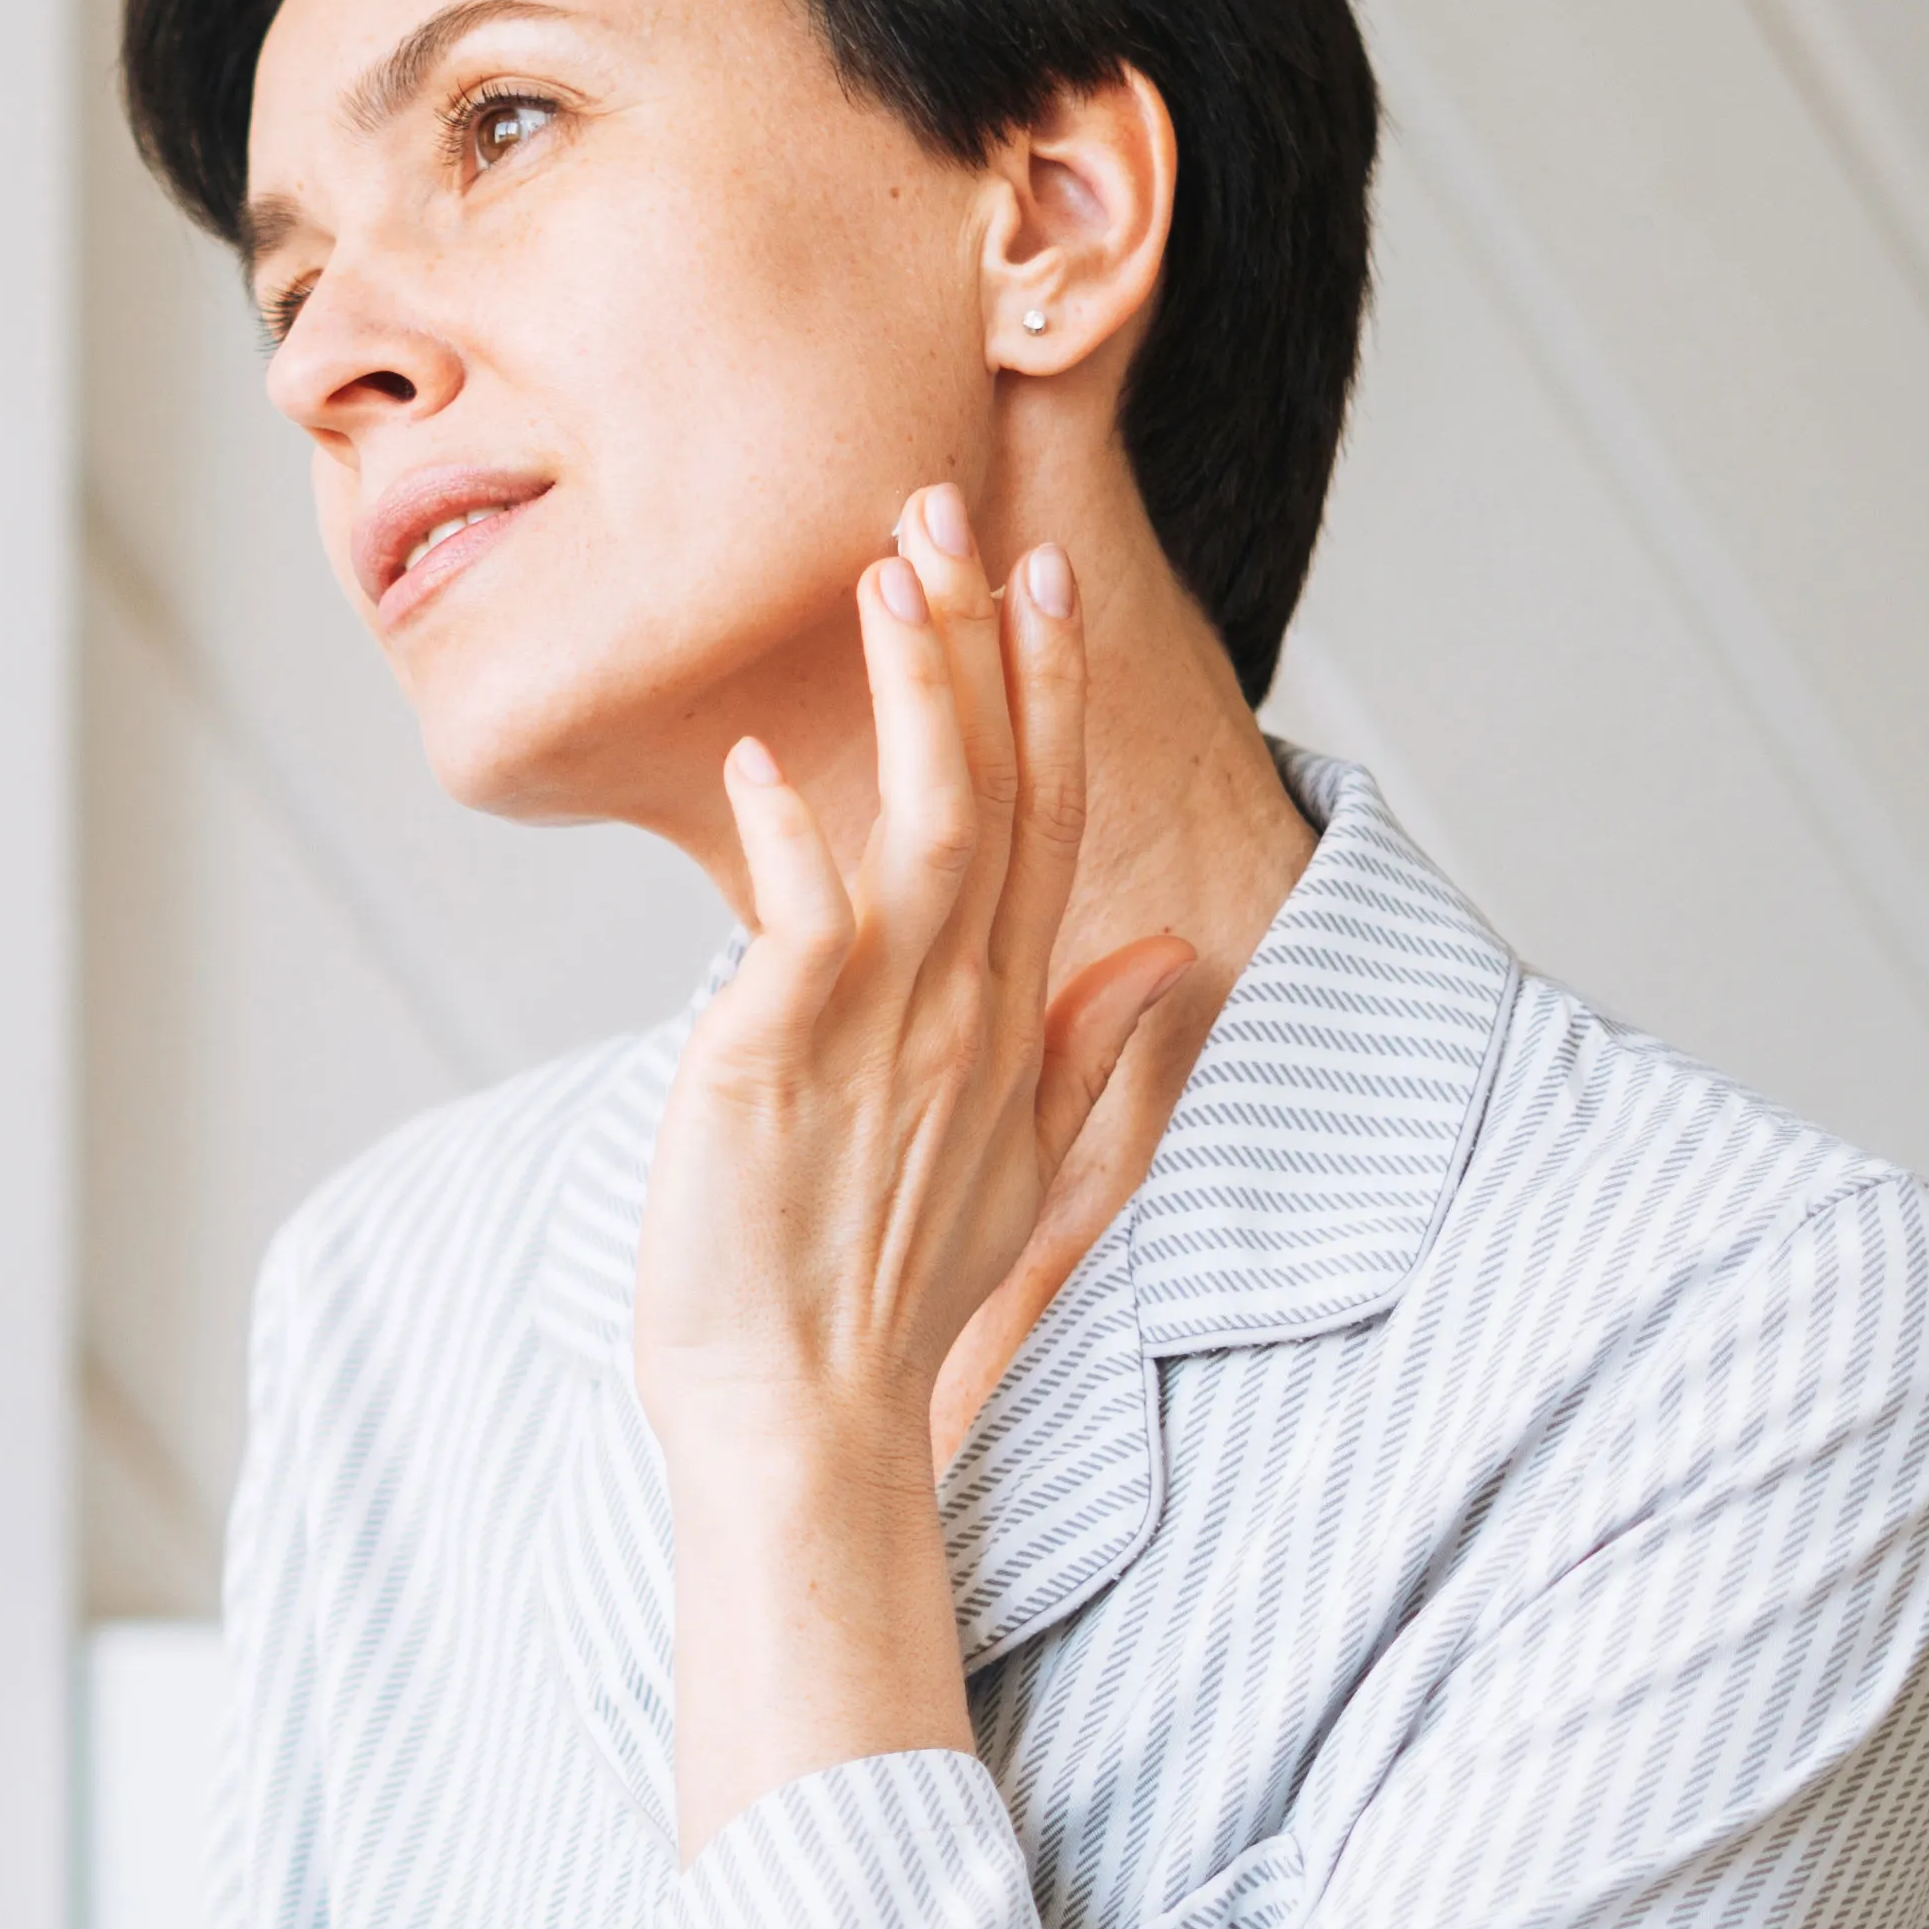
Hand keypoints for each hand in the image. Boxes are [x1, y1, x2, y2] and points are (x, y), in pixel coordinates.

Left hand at [631, 490, 1217, 1826]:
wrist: (805, 1418)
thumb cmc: (890, 1292)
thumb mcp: (1025, 1163)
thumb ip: (1095, 1046)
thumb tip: (1171, 954)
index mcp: (1015, 1019)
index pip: (1051, 821)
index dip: (1051, 695)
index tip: (1043, 581)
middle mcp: (966, 1009)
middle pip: (994, 792)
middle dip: (979, 645)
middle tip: (948, 511)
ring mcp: (882, 1032)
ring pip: (917, 826)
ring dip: (907, 697)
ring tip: (882, 576)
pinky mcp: (782, 1061)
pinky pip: (798, 924)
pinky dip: (784, 841)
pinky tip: (757, 769)